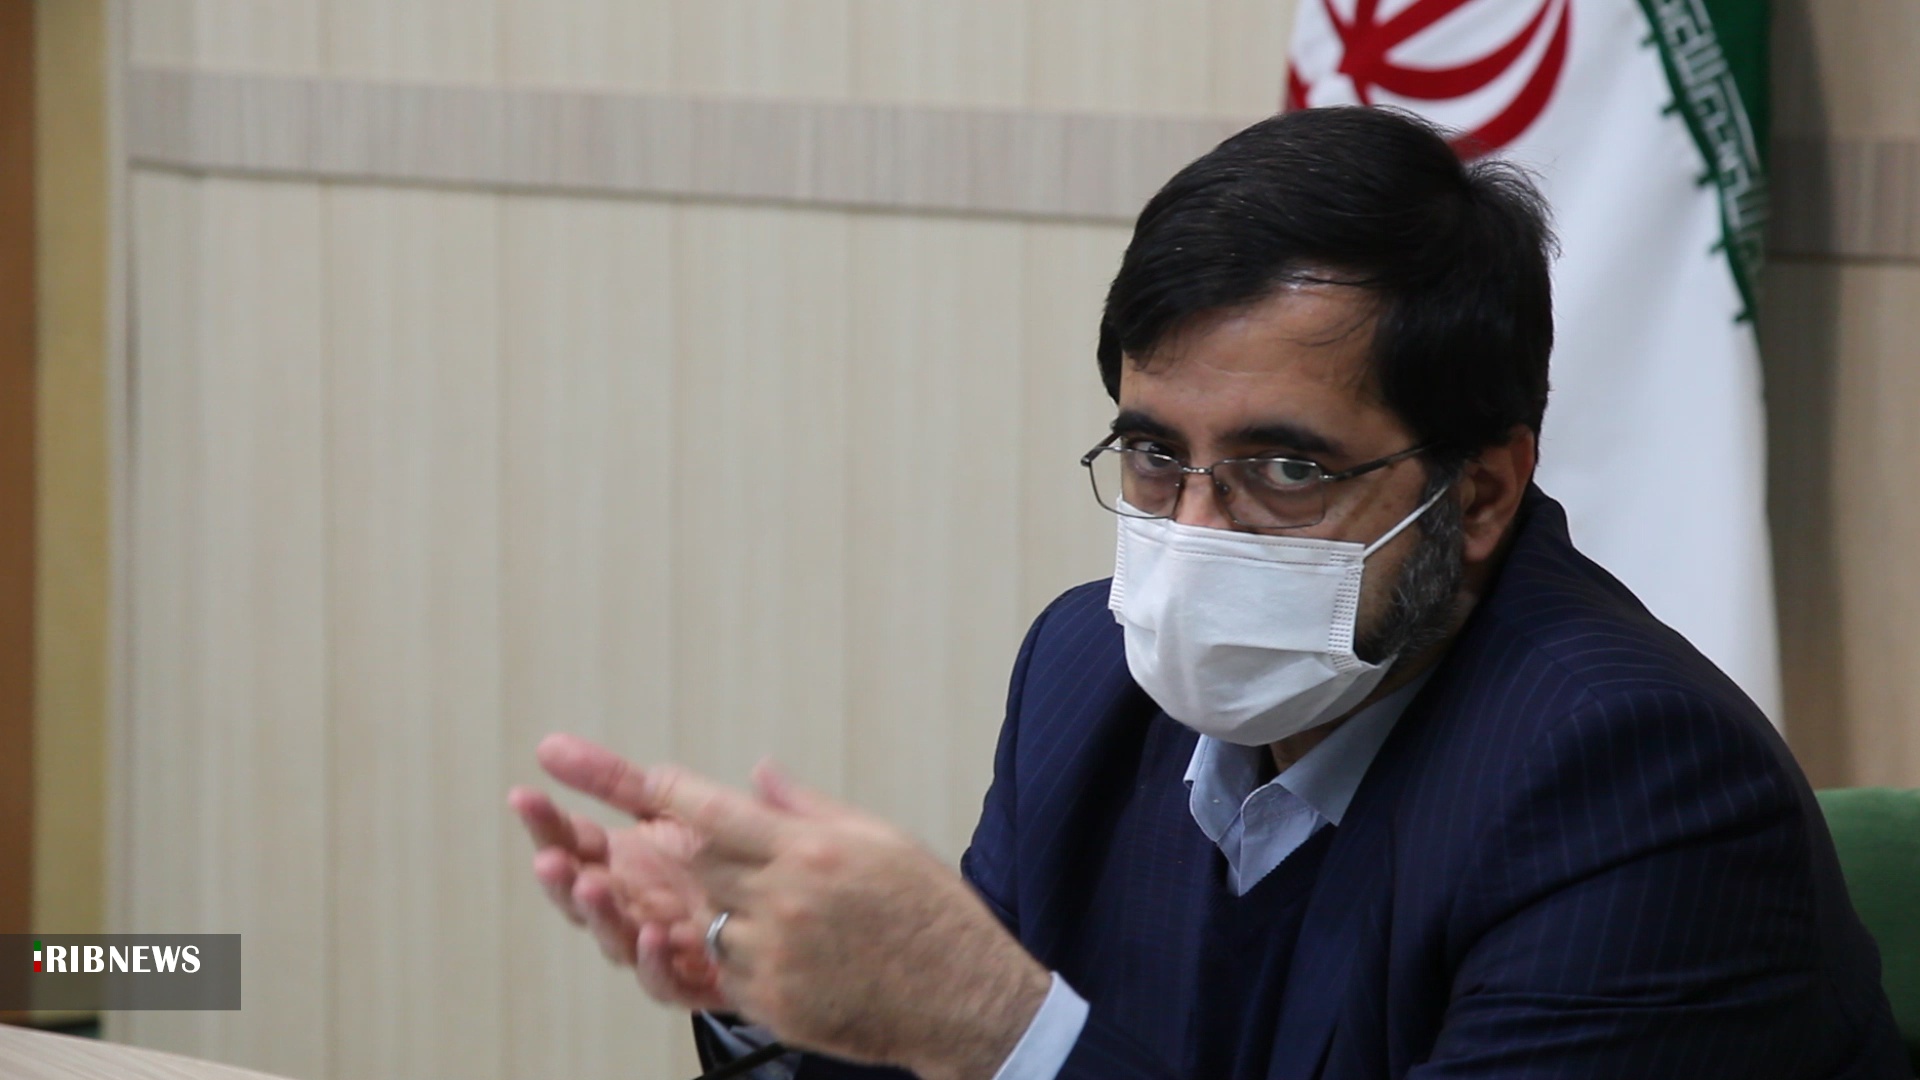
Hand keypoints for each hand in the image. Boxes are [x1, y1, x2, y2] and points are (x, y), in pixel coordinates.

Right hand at [509, 751, 729, 1011]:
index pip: (573, 844)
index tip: (524, 795)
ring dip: (601, 917)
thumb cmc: (739, 856)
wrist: (797, 909)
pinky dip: (655, 963)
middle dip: (562, 880)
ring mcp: (660, 945)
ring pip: (617, 940)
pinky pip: (668, 981)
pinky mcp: (698, 979)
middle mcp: (635, 905)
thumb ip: (624, 781)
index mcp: (627, 862)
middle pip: (583, 898)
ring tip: (591, 888)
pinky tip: (653, 935)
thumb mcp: (683, 805)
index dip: (546, 823)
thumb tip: (550, 745)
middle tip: (549, 859)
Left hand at [538, 735, 1051, 1079]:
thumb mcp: (882, 838)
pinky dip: (736, 957)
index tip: (616, 774)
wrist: (966, 998)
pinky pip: (724, 972)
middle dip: (676, 851)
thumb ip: (807, 808)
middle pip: (692, 864)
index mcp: (809, 848)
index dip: (655, 789)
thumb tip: (756, 774)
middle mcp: (784, 898)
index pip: (709, 810)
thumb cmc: (930, 911)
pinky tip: (785, 954)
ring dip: (715, 910)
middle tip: (662, 842)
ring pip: (703, 920)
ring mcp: (775, 956)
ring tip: (767, 908)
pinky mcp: (773, 1004)